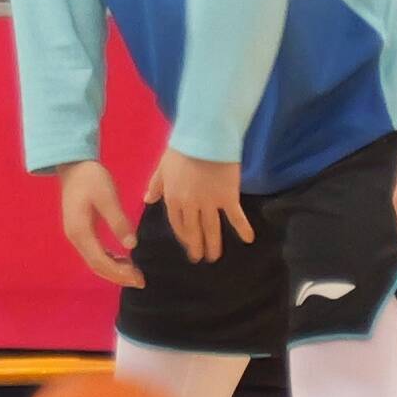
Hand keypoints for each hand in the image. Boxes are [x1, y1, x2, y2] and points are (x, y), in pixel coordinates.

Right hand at [50, 161, 142, 289]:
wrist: (73, 165)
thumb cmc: (91, 179)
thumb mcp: (108, 197)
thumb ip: (118, 221)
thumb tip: (131, 246)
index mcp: (81, 231)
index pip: (101, 261)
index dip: (120, 273)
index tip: (139, 278)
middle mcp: (76, 238)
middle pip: (96, 266)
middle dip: (118, 276)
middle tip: (140, 281)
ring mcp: (77, 235)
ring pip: (95, 261)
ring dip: (114, 270)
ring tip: (134, 273)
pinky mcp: (80, 230)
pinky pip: (94, 252)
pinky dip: (109, 260)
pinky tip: (123, 260)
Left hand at [149, 148, 252, 266]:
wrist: (205, 137)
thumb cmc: (182, 148)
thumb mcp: (163, 167)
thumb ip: (156, 185)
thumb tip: (147, 199)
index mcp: (173, 198)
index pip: (177, 223)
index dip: (183, 236)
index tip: (187, 245)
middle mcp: (190, 205)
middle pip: (193, 231)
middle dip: (196, 246)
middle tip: (199, 258)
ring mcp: (210, 203)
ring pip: (211, 229)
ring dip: (213, 245)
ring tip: (214, 258)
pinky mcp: (228, 197)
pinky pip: (236, 216)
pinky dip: (242, 228)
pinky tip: (249, 239)